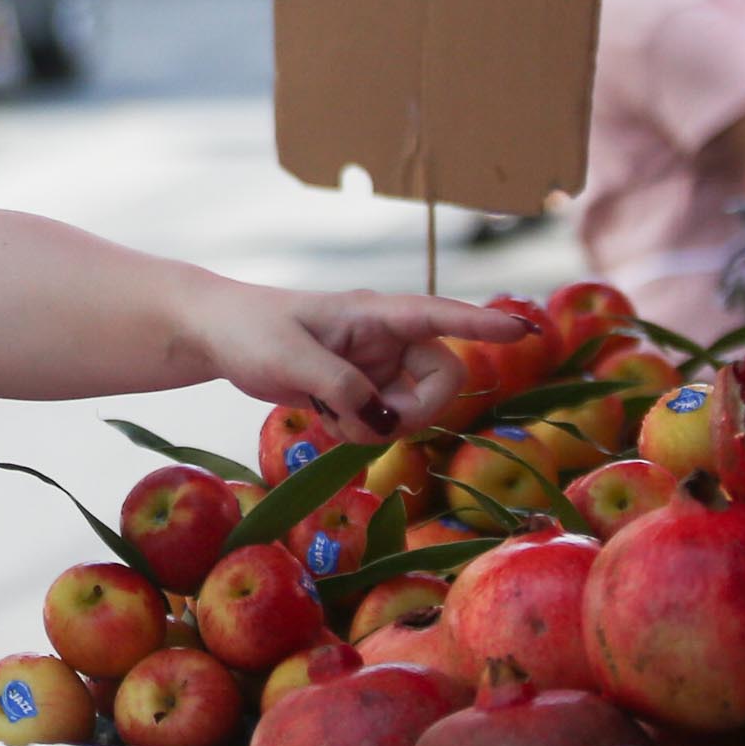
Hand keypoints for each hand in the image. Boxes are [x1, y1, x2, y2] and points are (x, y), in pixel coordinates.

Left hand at [189, 281, 536, 429]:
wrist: (220, 336)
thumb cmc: (251, 330)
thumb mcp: (290, 357)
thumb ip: (341, 387)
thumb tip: (382, 420)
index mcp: (375, 313)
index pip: (439, 317)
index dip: (482, 327)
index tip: (524, 332)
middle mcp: (387, 338)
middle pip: (442, 378)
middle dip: (417, 411)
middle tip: (374, 424)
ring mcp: (378, 366)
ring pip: (413, 408)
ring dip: (378, 426)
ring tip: (330, 413)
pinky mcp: (364, 390)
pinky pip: (384, 423)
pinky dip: (361, 431)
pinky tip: (326, 417)